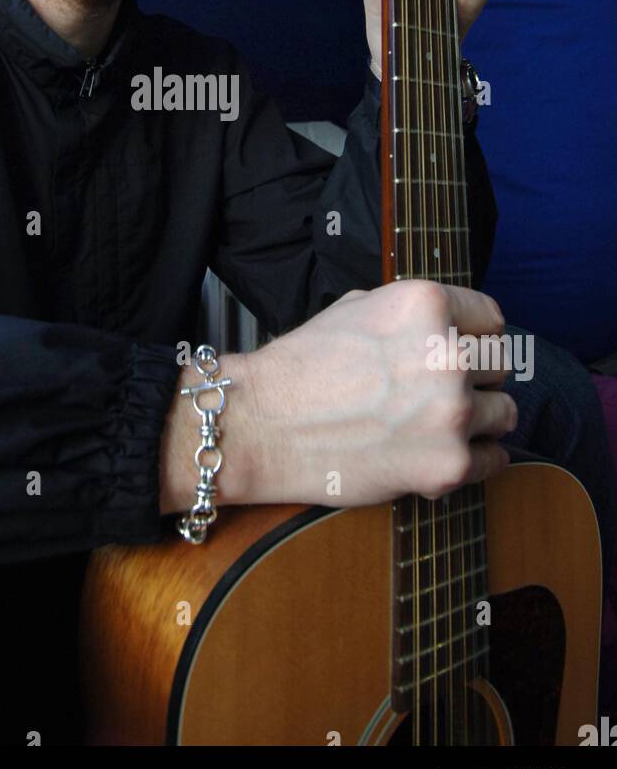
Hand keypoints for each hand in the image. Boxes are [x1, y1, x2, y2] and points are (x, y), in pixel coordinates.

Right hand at [241, 280, 516, 508]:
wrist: (262, 424)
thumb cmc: (304, 364)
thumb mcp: (360, 306)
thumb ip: (415, 313)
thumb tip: (457, 326)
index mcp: (426, 304)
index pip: (492, 318)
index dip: (471, 335)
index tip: (457, 350)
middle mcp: (447, 354)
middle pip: (500, 365)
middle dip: (474, 377)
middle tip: (436, 391)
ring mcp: (451, 412)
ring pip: (505, 413)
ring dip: (477, 419)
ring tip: (435, 423)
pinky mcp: (448, 464)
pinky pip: (494, 460)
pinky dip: (472, 460)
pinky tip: (437, 451)